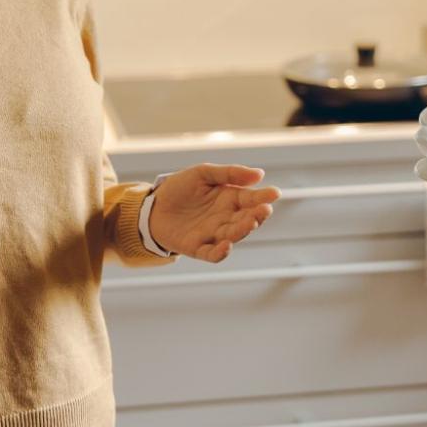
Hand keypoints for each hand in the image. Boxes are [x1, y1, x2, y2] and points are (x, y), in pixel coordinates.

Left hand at [148, 164, 280, 262]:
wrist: (151, 206)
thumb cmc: (179, 188)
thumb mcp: (203, 173)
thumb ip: (230, 173)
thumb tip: (260, 174)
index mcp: (229, 199)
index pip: (251, 199)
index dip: (263, 197)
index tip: (275, 193)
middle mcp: (225, 218)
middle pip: (246, 219)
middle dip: (256, 216)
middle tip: (263, 210)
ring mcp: (213, 234)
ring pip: (233, 236)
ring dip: (243, 231)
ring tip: (250, 223)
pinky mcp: (197, 247)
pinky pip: (212, 254)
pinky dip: (221, 253)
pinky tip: (227, 246)